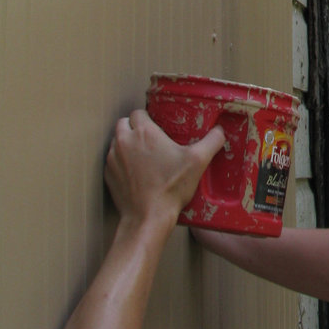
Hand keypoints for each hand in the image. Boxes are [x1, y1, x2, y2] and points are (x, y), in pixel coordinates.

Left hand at [105, 110, 224, 225]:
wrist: (148, 217)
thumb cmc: (171, 187)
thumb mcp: (198, 161)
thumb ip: (212, 141)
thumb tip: (220, 131)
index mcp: (144, 132)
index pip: (138, 112)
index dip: (148, 117)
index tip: (158, 128)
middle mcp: (124, 141)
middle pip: (123, 123)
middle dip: (134, 128)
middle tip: (150, 139)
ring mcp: (113, 159)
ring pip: (116, 141)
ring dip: (126, 144)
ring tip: (142, 155)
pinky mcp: (108, 175)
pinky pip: (112, 160)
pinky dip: (121, 162)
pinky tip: (135, 172)